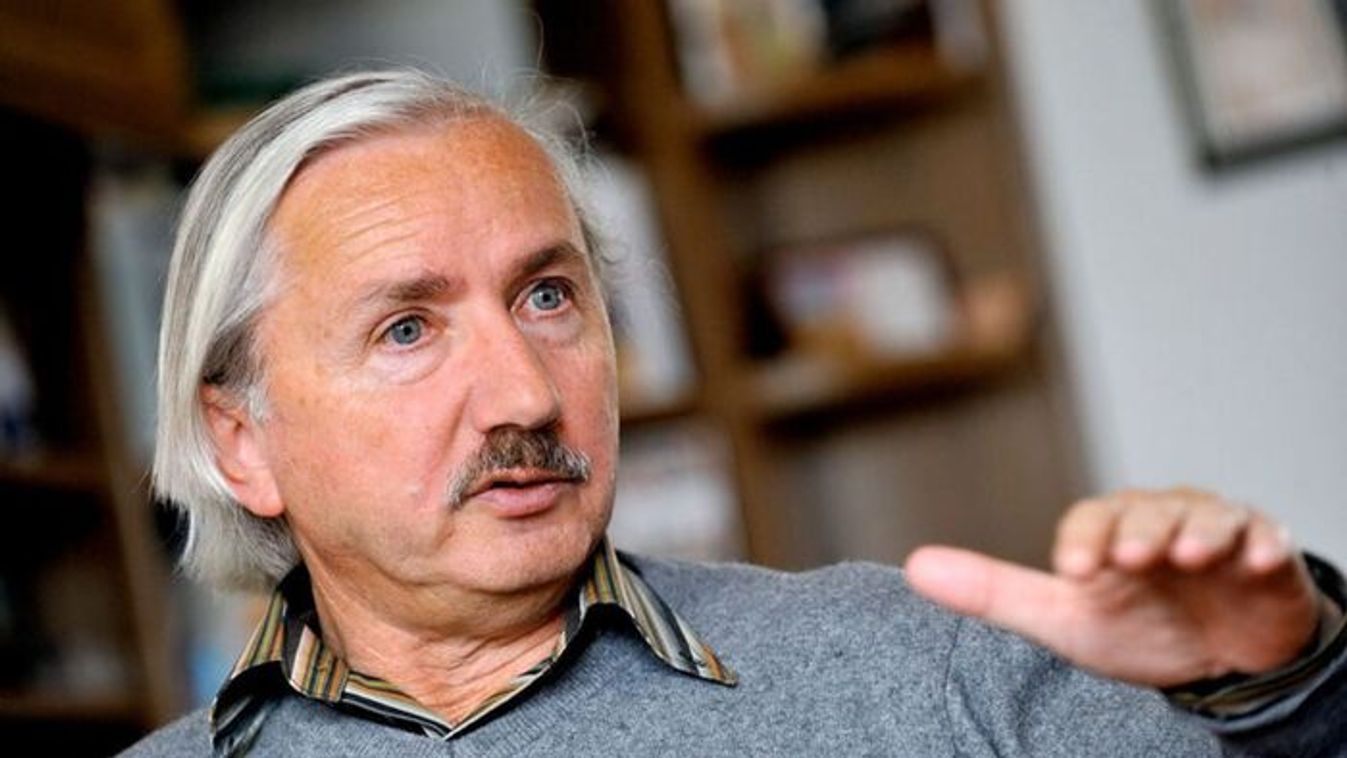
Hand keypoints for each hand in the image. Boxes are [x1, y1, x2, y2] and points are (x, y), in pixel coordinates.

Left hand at [904, 487, 1328, 686]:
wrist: (1220, 652)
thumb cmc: (1136, 623)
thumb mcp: (1063, 617)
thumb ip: (992, 592)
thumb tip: (912, 567)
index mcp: (1109, 532)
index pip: (1090, 522)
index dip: (1083, 540)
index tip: (1075, 571)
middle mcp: (1159, 520)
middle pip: (1147, 511)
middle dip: (1140, 531)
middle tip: (1136, 558)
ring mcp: (1214, 533)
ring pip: (1206, 517)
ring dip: (1199, 532)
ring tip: (1192, 554)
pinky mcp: (1265, 553)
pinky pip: (1267, 540)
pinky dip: (1262, 544)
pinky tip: (1257, 557)